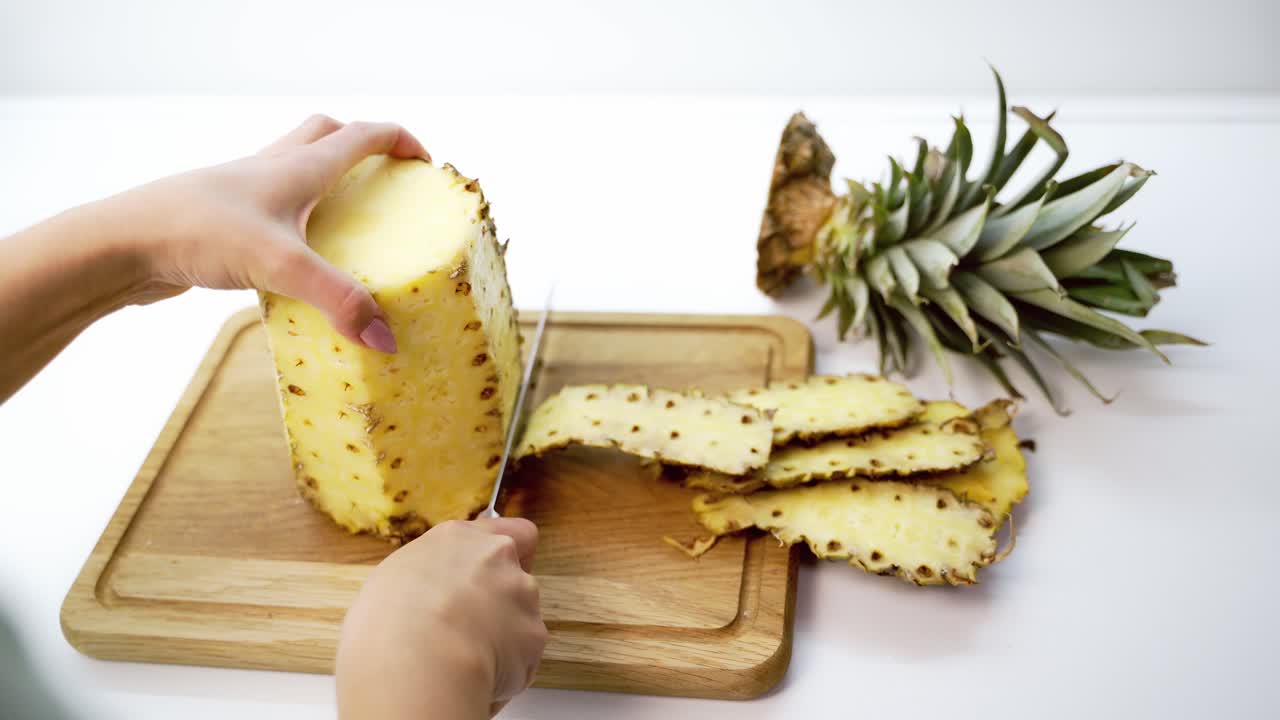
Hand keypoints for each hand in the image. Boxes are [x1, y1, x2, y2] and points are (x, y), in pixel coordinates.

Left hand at [121, 114, 430, 351]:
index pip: (362, 134)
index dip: (400, 142)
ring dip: (327, 179)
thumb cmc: (197, 234)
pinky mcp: (224, 222)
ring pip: (295, 167)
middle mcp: (272, 169)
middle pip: (325, 134)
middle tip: (387, 180)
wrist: (120, 243)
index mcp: (297, 166)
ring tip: (351, 221)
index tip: (427, 166)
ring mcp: (245, 193)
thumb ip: (338, 300)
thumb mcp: (280, 266)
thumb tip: (387, 338)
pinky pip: (272, 207)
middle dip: (362, 147)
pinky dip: (297, 219)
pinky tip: (301, 260)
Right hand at [336, 518, 547, 719]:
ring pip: (522, 617)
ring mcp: (522, 595)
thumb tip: (429, 595)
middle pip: (516, 577)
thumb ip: (427, 576)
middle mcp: (498, 558)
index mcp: (459, 539)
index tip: (492, 575)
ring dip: (504, 636)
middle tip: (466, 630)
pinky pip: (524, 656)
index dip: (511, 553)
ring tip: (465, 659)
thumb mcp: (391, 580)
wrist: (417, 659)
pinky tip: (476, 676)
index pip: (511, 531)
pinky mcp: (534, 636)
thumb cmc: (388, 621)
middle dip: (501, 603)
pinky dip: (508, 670)